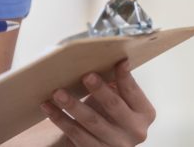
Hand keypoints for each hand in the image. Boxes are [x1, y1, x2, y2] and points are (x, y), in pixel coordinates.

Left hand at [40, 59, 155, 145]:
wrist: (101, 140)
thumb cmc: (109, 113)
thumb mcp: (119, 99)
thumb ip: (115, 83)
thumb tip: (101, 56)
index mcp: (144, 113)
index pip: (133, 91)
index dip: (125, 76)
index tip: (118, 61)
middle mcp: (134, 131)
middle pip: (114, 106)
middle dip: (99, 90)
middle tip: (86, 76)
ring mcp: (115, 144)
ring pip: (91, 122)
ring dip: (73, 105)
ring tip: (58, 92)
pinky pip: (75, 134)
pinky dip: (60, 119)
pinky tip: (49, 107)